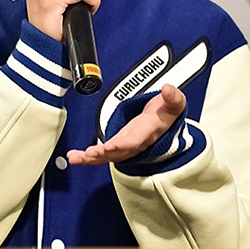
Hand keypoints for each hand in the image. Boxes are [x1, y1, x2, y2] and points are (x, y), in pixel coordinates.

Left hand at [67, 84, 186, 165]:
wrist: (165, 122)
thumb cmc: (167, 113)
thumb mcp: (175, 102)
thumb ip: (173, 97)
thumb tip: (168, 89)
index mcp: (149, 131)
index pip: (136, 140)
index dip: (123, 144)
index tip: (110, 146)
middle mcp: (136, 142)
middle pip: (118, 152)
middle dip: (103, 154)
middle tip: (88, 154)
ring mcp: (126, 146)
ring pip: (108, 156)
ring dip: (91, 158)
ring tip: (74, 158)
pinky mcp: (117, 146)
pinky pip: (102, 154)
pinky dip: (88, 157)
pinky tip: (75, 157)